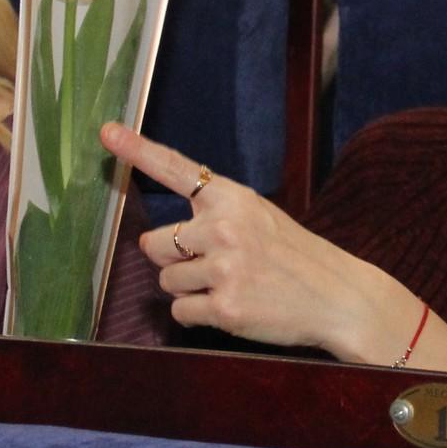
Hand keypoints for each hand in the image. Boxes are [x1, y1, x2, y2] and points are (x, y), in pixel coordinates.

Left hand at [101, 122, 417, 359]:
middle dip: (174, 259)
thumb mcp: (259, 218)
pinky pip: (181, 312)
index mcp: (233, 198)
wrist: (338, 297)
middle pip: (154, 243)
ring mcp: (224, 267)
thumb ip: (211, 218)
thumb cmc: (294, 258)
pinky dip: (198, 316)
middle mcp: (224, 227)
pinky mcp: (225, 306)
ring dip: (189, 289)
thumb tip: (155, 243)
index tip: (107, 132)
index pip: (176, 169)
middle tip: (218, 266)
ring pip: (166, 281)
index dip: (137, 150)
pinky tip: (231, 309)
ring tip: (232, 286)